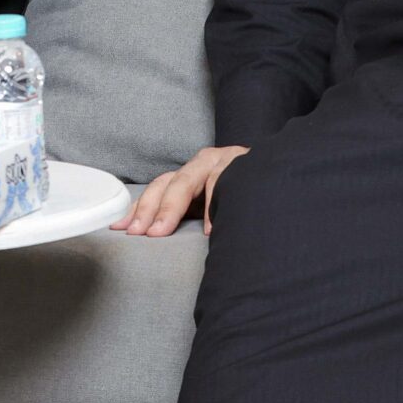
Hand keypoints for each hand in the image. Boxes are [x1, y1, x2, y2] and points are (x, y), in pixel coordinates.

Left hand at [112, 146, 248, 236]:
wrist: (282, 173)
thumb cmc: (242, 196)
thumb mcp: (211, 207)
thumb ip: (189, 218)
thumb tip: (157, 242)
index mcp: (190, 175)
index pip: (157, 189)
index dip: (138, 209)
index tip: (120, 230)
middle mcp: (201, 164)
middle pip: (167, 184)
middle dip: (149, 210)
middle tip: (139, 234)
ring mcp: (221, 160)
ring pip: (188, 180)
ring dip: (172, 207)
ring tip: (161, 232)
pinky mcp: (241, 163)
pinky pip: (222, 181)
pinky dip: (212, 204)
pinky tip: (208, 228)